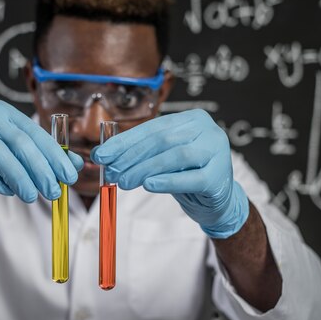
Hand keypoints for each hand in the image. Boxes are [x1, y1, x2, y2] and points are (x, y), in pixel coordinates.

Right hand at [0, 100, 82, 207]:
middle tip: (54, 191)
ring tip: (32, 196)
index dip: (55, 156)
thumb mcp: (20, 157)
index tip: (69, 177)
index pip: (36, 133)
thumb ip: (47, 157)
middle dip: (40, 169)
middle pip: (19, 142)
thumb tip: (77, 165)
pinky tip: (9, 191)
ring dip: (19, 177)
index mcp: (7, 113)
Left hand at [91, 109, 248, 238]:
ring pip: (175, 156)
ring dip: (145, 169)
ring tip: (124, 182)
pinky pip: (190, 178)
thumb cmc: (188, 175)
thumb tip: (102, 155)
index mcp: (192, 119)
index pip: (153, 127)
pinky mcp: (219, 176)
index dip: (124, 141)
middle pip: (162, 140)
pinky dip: (167, 181)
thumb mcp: (165, 158)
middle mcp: (207, 129)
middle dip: (132, 156)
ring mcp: (217, 151)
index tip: (101, 155)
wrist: (218, 201)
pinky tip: (149, 185)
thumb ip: (141, 152)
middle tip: (111, 172)